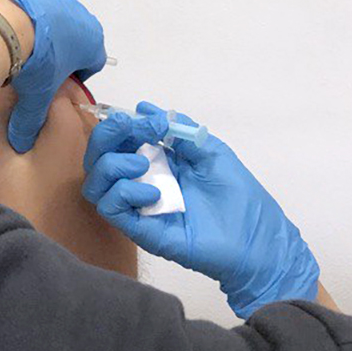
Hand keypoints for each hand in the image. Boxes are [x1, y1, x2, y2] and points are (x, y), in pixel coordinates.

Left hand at [0, 0, 105, 152]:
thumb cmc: (33, 62)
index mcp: (90, 39)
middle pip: (71, 33)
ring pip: (49, 10)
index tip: (55, 82)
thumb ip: (31, 120)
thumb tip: (20, 143)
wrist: (3, 24)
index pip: (93, 59)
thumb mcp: (35, 96)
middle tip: (33, 63)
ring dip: (36, 22)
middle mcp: (78, 11)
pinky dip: (15, 2)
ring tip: (12, 39)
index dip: (75, 73)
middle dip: (56, 47)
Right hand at [81, 101, 319, 318]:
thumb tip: (143, 108)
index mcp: (155, 161)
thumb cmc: (239, 197)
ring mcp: (138, 206)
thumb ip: (178, 129)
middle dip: (105, 137)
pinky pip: (110, 208)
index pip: (118, 139)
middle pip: (97, 157)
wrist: (256, 242)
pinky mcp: (140, 229)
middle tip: (130, 132)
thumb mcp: (210, 151)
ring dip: (111, 165)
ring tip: (141, 165)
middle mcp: (139, 181)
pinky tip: (153, 193)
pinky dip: (124, 192)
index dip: (120, 124)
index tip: (139, 120)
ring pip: (94, 183)